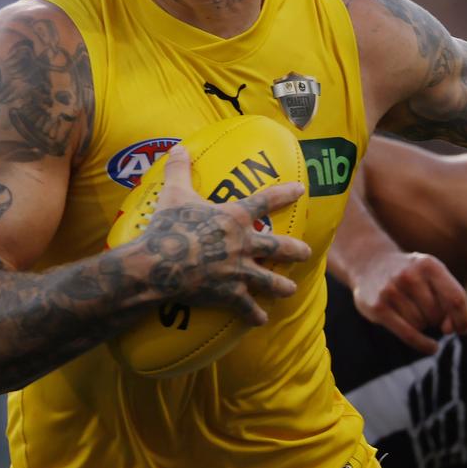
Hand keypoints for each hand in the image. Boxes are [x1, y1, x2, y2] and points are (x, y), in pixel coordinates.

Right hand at [134, 146, 311, 325]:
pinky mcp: (229, 294)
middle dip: (296, 250)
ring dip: (282, 286)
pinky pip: (246, 308)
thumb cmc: (168, 226)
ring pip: (270, 281)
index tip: (301, 190)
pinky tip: (261, 320)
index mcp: (234, 218)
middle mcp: (243, 244)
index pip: (266, 201)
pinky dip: (254, 315)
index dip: (285, 194)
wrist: (159, 264)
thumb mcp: (173, 194)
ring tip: (290, 289)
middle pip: (278, 247)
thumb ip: (179, 170)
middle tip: (307, 252)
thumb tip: (177, 147)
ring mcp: (239, 272)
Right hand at [352, 251, 466, 354]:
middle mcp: (409, 275)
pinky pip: (409, 334)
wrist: (370, 263)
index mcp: (429, 264)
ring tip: (412, 310)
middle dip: (437, 319)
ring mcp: (391, 290)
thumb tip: (450, 329)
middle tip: (427, 310)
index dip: (463, 318)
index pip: (455, 298)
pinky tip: (432, 347)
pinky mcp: (378, 307)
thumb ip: (450, 300)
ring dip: (422, 324)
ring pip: (422, 324)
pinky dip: (423, 344)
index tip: (463, 329)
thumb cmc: (411, 275)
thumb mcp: (433, 277)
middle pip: (437, 314)